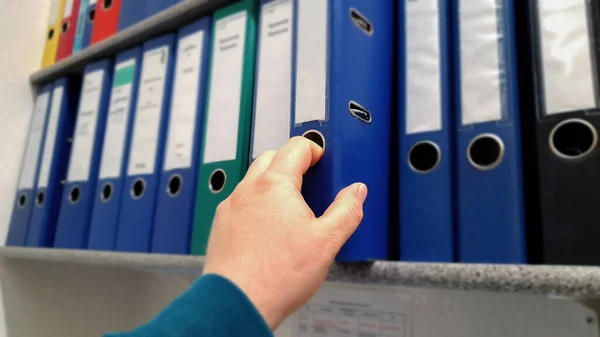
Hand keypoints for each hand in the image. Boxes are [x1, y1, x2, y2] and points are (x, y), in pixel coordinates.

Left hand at [202, 136, 367, 329]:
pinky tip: (269, 227)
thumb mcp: (326, 242)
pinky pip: (241, 202)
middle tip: (309, 178)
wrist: (239, 302)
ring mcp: (231, 207)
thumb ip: (346, 211)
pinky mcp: (222, 226)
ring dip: (272, 183)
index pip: (296, 148)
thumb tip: (356, 193)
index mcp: (275, 185)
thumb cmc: (276, 276)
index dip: (314, 149)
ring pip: (253, 180)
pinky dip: (257, 204)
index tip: (322, 158)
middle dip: (292, 162)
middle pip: (271, 157)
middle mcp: (248, 190)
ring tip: (291, 206)